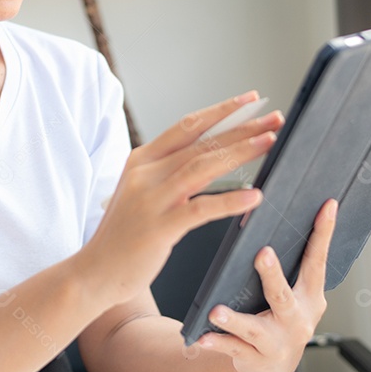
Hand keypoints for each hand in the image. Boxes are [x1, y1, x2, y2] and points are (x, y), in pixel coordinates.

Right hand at [78, 91, 285, 307]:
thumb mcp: (143, 192)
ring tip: (270, 143)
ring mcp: (151, 198)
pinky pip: (200, 209)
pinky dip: (229, 201)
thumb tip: (209, 157)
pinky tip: (254, 197)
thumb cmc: (125, 235)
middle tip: (275, 119)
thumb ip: (169, 173)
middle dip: (242, 127)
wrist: (95, 272)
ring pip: (203, 166)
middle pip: (202, 142)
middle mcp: (146, 172)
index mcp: (143, 159)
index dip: (222, 110)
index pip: (188, 125)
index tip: (252, 99)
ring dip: (240, 152)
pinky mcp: (159, 227)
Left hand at [194, 198, 337, 371]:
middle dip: (272, 275)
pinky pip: (233, 349)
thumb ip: (286, 266)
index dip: (323, 233)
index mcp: (310, 297)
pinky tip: (201, 338)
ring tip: (216, 311)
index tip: (327, 205)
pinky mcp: (256, 359)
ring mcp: (277, 342)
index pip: (317, 261)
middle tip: (262, 254)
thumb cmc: (280, 320)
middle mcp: (297, 320)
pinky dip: (217, 343)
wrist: (272, 369)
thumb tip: (263, 218)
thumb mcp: (293, 294)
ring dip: (235, 319)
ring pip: (254, 328)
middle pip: (283, 296)